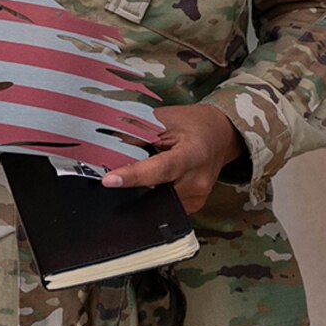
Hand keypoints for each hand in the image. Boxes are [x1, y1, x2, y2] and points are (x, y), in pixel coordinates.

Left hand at [101, 104, 244, 213]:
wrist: (220, 134)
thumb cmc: (192, 123)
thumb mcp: (164, 119)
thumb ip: (137, 133)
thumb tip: (105, 145)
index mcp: (192, 154)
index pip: (159, 169)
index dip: (133, 176)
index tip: (109, 180)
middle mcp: (197, 180)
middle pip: (154, 190)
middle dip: (134, 181)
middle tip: (121, 170)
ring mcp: (197, 197)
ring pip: (156, 199)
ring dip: (145, 187)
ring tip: (148, 167)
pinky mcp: (194, 206)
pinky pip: (165, 204)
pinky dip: (155, 192)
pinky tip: (158, 179)